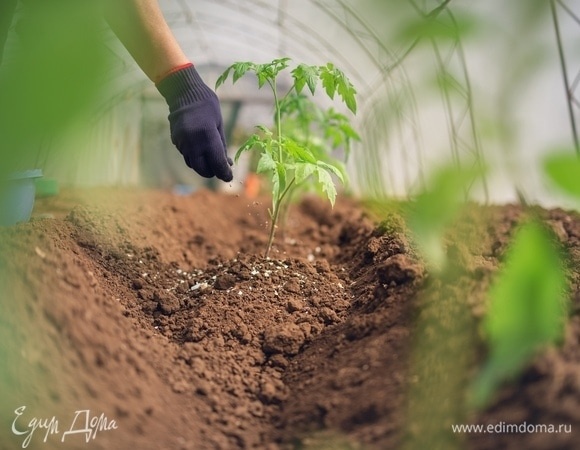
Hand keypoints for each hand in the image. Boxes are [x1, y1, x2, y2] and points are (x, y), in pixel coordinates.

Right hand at [156, 64, 232, 181]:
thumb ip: (221, 146)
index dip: (225, 173)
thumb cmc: (208, 106)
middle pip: (203, 169)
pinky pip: (186, 155)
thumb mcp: (219, 125)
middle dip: (212, 172)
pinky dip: (195, 156)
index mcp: (208, 136)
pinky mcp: (176, 141)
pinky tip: (200, 148)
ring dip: (203, 165)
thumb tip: (227, 164)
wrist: (184, 93)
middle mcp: (193, 142)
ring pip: (193, 164)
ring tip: (211, 158)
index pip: (217, 164)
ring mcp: (182, 142)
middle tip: (219, 170)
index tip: (229, 177)